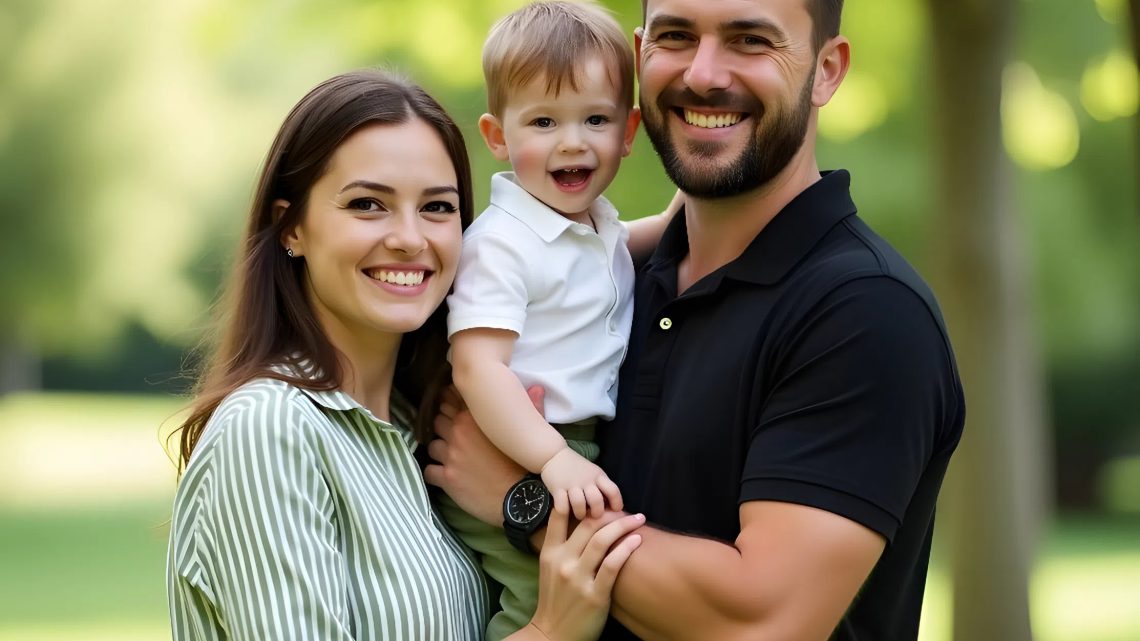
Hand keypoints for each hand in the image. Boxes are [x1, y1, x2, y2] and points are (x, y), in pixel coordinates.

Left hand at [423, 385, 530, 524]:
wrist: (522, 500)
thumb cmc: (528, 465)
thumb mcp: (533, 431)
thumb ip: (531, 406)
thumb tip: (536, 387)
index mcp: (475, 417)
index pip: (451, 397)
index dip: (452, 402)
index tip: (458, 408)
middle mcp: (458, 433)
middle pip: (438, 419)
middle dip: (444, 424)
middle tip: (456, 434)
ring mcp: (450, 456)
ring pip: (432, 444)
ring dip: (440, 449)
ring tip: (452, 456)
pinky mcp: (446, 478)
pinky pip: (429, 471)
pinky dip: (435, 473)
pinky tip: (445, 475)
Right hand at [528, 508, 644, 640]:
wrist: (552, 635)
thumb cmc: (554, 600)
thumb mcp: (549, 570)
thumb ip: (562, 548)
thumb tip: (583, 523)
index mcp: (549, 553)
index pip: (559, 516)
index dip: (575, 499)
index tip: (593, 492)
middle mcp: (562, 562)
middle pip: (588, 525)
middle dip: (611, 513)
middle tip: (629, 510)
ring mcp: (578, 578)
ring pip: (602, 541)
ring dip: (623, 526)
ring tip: (639, 520)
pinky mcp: (595, 595)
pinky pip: (613, 565)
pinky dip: (626, 549)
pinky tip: (637, 541)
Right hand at [541, 448, 622, 519]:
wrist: (554, 455)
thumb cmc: (577, 468)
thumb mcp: (594, 472)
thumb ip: (602, 486)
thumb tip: (612, 505)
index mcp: (598, 476)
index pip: (613, 490)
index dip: (617, 503)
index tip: (615, 510)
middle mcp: (586, 480)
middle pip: (596, 501)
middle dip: (597, 512)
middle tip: (593, 515)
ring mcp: (571, 484)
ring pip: (579, 505)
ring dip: (580, 514)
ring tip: (579, 514)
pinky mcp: (557, 488)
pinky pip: (562, 506)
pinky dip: (564, 511)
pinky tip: (565, 510)